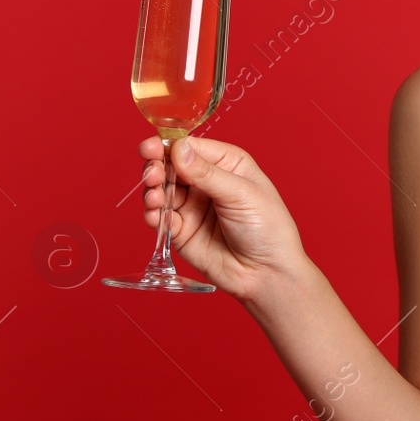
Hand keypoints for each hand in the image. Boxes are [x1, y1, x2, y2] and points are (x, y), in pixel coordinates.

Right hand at [138, 134, 309, 299]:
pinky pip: (160, 217)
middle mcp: (207, 182)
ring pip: (161, 190)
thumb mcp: (241, 194)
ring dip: (152, 190)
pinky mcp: (182, 230)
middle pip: (171, 166)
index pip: (192, 147)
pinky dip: (153, 214)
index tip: (153, 147)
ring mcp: (193, 206)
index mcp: (227, 164)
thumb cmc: (267, 229)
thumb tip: (179, 148)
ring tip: (155, 196)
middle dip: (156, 166)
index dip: (170, 146)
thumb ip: (207, 173)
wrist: (266, 274)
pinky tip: (156, 214)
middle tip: (152, 172)